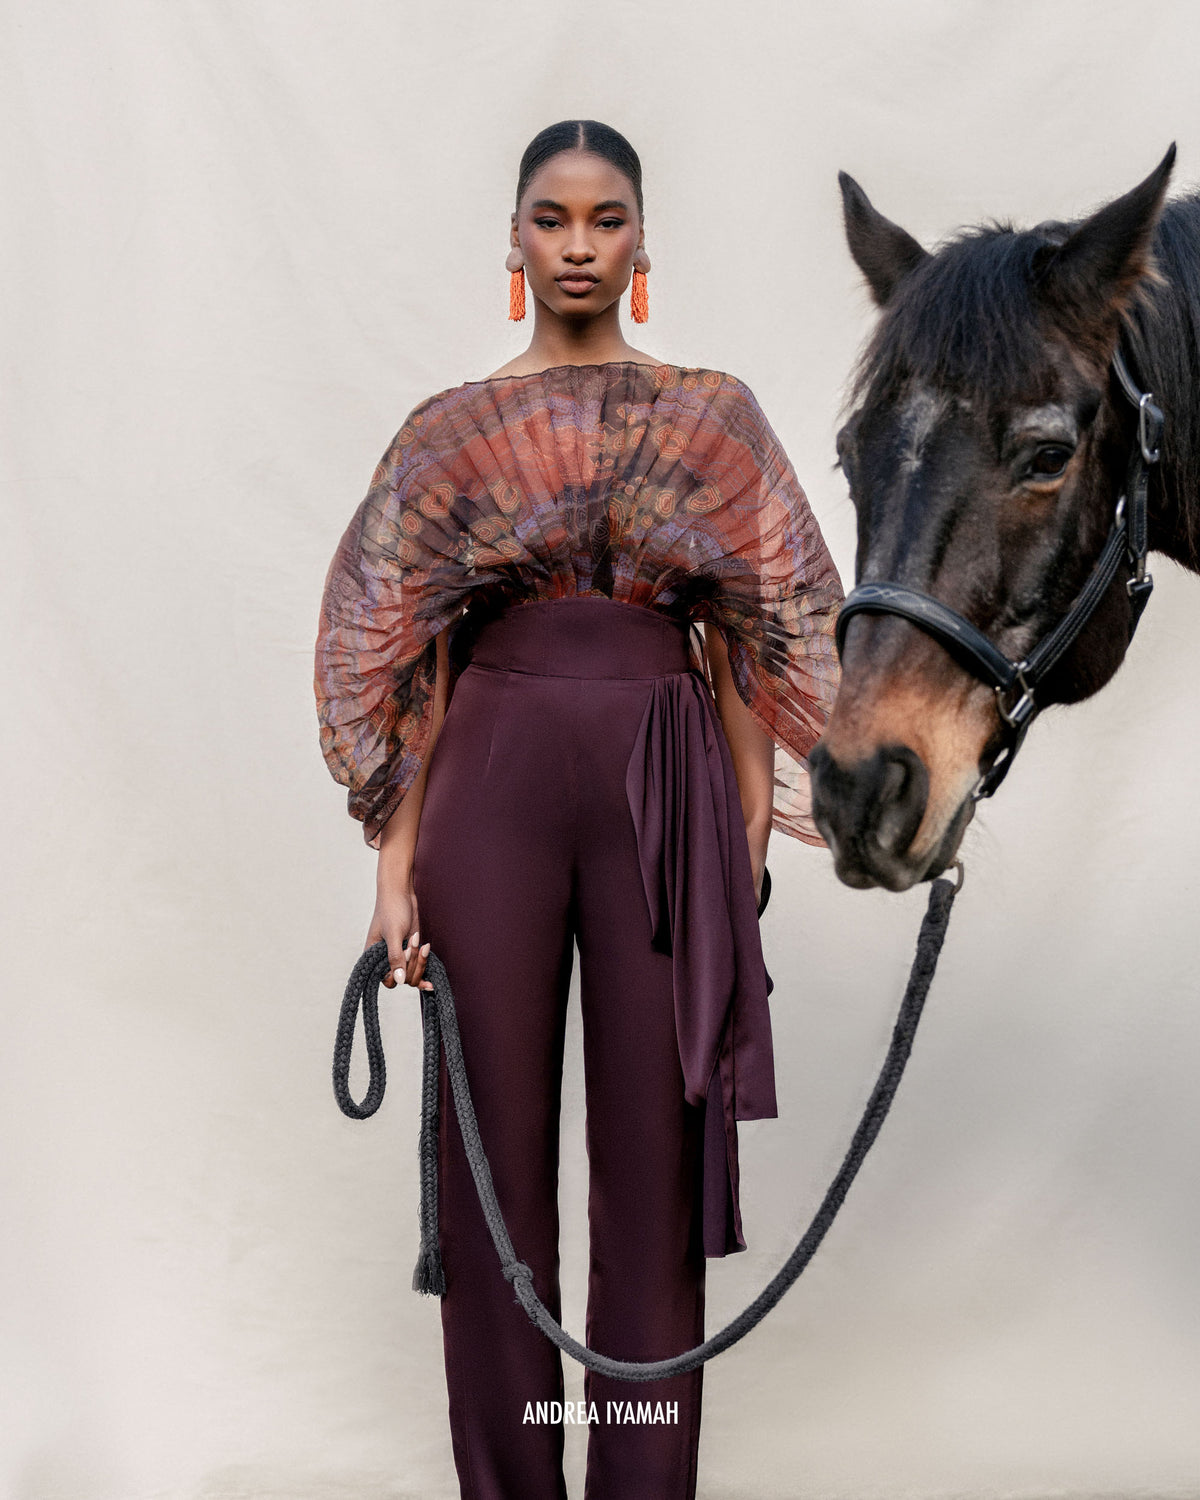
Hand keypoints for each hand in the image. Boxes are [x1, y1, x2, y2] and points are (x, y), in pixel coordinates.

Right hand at [366, 871, 432, 991]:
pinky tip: (428, 953)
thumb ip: (395, 957)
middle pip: (404, 979)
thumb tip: (399, 981)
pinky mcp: (410, 950)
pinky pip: (419, 965)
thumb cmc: (392, 910)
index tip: (404, 952)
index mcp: (374, 957)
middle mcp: (386, 959)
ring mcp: (400, 955)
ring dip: (420, 961)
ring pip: (413, 973)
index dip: (400, 972)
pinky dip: (425, 962)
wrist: (401, 893)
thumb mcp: (393, 934)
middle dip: (413, 964)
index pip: (388, 980)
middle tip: (414, 943)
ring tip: (422, 943)